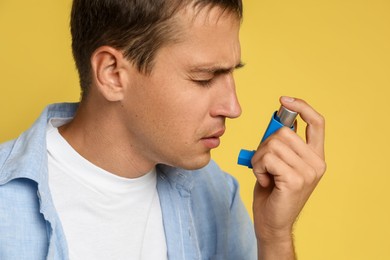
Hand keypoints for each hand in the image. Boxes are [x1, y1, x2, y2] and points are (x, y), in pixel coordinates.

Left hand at [251, 97, 325, 257]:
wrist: (271, 221)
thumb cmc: (272, 190)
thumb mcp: (279, 161)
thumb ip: (282, 143)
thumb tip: (277, 118)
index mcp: (315, 156)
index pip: (317, 122)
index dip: (302, 107)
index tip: (284, 99)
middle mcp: (317, 163)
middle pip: (284, 132)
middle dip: (264, 145)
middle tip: (263, 163)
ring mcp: (308, 172)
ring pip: (273, 144)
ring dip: (259, 158)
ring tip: (264, 173)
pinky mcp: (296, 180)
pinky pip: (268, 158)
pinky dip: (258, 168)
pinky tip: (264, 180)